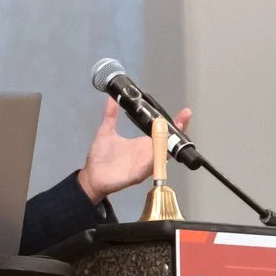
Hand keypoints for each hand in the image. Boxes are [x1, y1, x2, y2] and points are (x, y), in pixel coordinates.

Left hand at [77, 99, 191, 204]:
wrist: (91, 177)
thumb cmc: (101, 158)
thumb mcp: (106, 132)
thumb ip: (111, 115)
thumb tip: (111, 98)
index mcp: (143, 144)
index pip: (162, 132)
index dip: (173, 122)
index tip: (184, 113)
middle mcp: (147, 154)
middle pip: (167, 143)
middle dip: (178, 131)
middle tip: (184, 119)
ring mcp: (144, 165)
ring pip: (162, 154)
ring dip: (168, 144)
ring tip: (174, 131)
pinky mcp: (137, 175)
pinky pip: (149, 167)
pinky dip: (155, 159)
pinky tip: (160, 151)